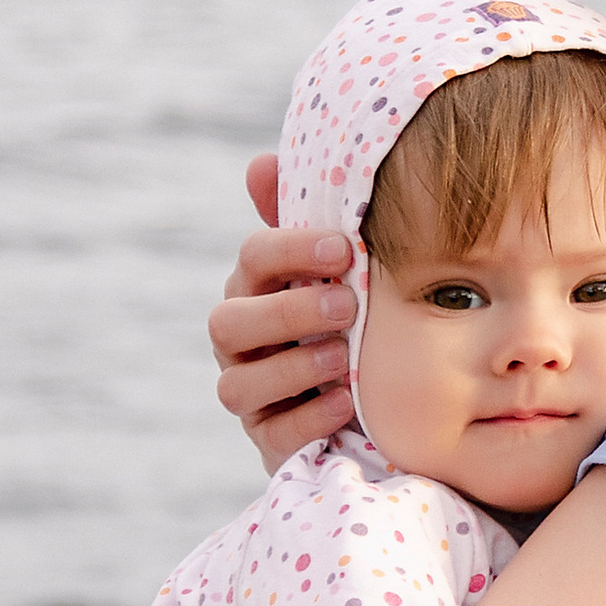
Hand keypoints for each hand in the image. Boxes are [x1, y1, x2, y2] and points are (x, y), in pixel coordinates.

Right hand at [210, 150, 356, 469]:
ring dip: (293, 368)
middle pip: (228, 324)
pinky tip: (347, 402)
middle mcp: (240, 342)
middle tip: (346, 306)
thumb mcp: (340, 268)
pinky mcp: (268, 442)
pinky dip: (308, 418)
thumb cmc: (353, 316)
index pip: (252, 260)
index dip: (291, 250)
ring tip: (344, 359)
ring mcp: (250, 395)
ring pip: (238, 386)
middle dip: (287, 313)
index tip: (345, 248)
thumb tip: (261, 163)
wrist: (377, 397)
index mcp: (256, 289)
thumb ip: (309, 215)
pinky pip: (271, 436)